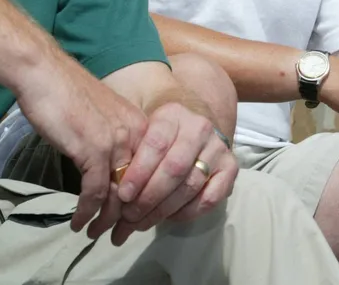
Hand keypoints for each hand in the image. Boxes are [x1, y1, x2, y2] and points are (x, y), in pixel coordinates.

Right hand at [14, 52, 146, 238]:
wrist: (46, 74)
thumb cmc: (67, 93)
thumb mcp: (101, 118)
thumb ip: (111, 141)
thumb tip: (108, 168)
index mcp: (140, 126)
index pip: (150, 173)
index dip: (140, 200)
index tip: (130, 218)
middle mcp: (135, 135)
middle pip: (138, 186)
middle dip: (127, 216)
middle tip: (116, 234)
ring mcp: (116, 142)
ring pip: (119, 194)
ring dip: (106, 219)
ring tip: (94, 233)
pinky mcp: (94, 150)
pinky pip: (94, 192)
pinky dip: (86, 211)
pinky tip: (78, 221)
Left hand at [110, 102, 237, 244]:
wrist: (193, 129)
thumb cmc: (159, 137)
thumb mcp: (142, 134)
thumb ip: (129, 157)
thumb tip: (107, 193)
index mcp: (173, 115)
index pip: (156, 143)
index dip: (139, 172)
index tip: (122, 195)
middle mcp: (199, 128)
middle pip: (174, 168)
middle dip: (149, 197)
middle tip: (129, 216)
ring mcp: (218, 148)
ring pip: (190, 185)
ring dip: (163, 210)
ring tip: (141, 223)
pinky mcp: (231, 168)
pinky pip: (210, 198)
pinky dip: (188, 212)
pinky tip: (169, 217)